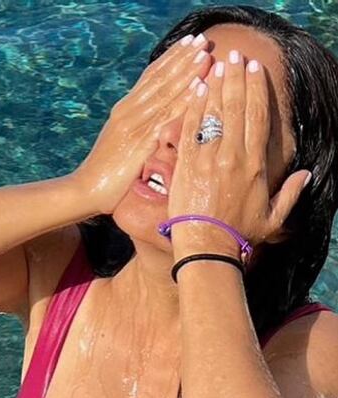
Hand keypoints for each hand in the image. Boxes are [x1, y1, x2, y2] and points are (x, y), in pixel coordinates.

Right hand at [70, 33, 212, 214]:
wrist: (85, 190)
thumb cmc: (104, 174)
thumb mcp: (121, 145)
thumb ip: (136, 132)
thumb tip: (152, 127)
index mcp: (124, 111)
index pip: (150, 78)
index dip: (170, 59)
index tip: (188, 44)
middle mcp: (128, 111)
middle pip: (158, 78)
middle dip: (181, 58)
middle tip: (201, 40)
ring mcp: (133, 125)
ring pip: (164, 92)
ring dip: (186, 72)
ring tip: (205, 54)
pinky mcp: (140, 142)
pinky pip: (166, 116)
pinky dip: (183, 99)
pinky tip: (198, 86)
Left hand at [167, 52, 310, 261]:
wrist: (207, 246)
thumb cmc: (239, 234)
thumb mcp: (273, 217)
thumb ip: (290, 193)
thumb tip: (306, 175)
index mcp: (255, 164)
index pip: (257, 117)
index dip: (256, 89)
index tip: (254, 70)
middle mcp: (232, 155)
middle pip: (235, 107)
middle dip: (235, 78)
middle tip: (233, 57)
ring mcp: (207, 158)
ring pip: (212, 113)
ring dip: (214, 86)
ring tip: (215, 65)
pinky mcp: (185, 165)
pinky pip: (189, 129)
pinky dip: (192, 107)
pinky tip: (194, 90)